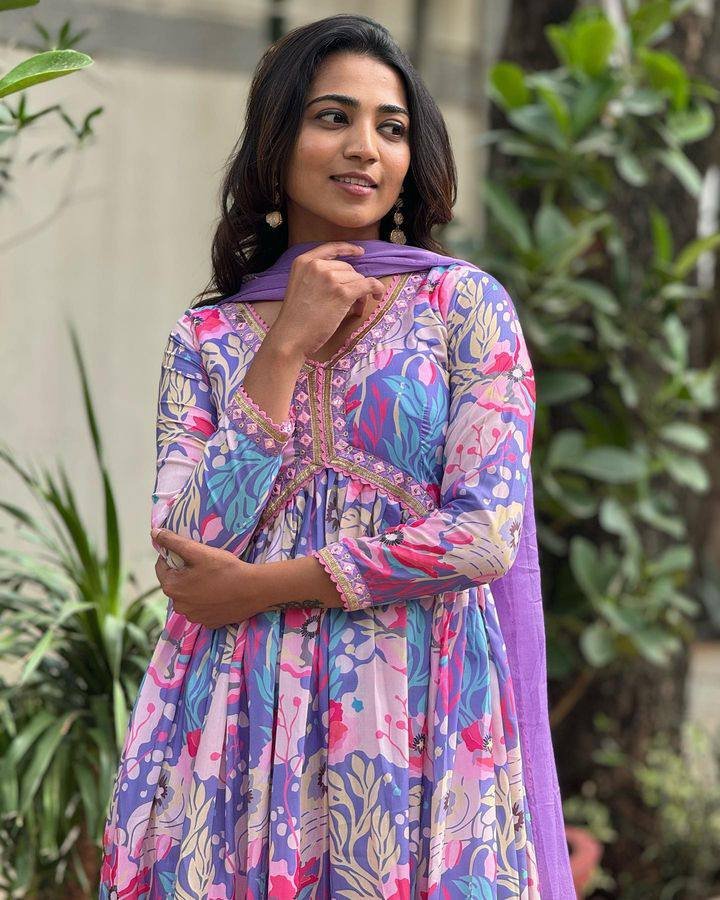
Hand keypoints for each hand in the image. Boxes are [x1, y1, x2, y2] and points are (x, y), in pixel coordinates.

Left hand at [151, 528, 259, 627]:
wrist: (253, 590)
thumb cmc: (225, 569)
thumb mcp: (198, 551)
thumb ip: (174, 542)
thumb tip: (154, 533)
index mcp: (172, 587)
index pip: (162, 567)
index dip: (174, 556)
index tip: (190, 552)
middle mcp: (178, 606)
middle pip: (175, 583)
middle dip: (184, 573)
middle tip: (204, 564)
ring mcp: (193, 617)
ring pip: (188, 597)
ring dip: (194, 588)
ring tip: (213, 578)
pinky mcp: (208, 623)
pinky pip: (201, 608)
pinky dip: (206, 600)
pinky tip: (219, 592)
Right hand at [270, 241, 386, 357]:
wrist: (291, 336)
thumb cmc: (295, 318)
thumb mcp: (300, 286)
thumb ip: (316, 276)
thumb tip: (347, 278)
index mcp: (303, 261)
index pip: (331, 248)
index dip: (348, 249)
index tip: (360, 253)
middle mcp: (317, 266)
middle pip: (348, 268)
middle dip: (353, 283)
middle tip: (351, 302)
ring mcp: (330, 278)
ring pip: (358, 278)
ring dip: (360, 293)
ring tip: (353, 309)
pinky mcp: (343, 293)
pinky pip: (369, 285)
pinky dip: (377, 289)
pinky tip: (377, 296)